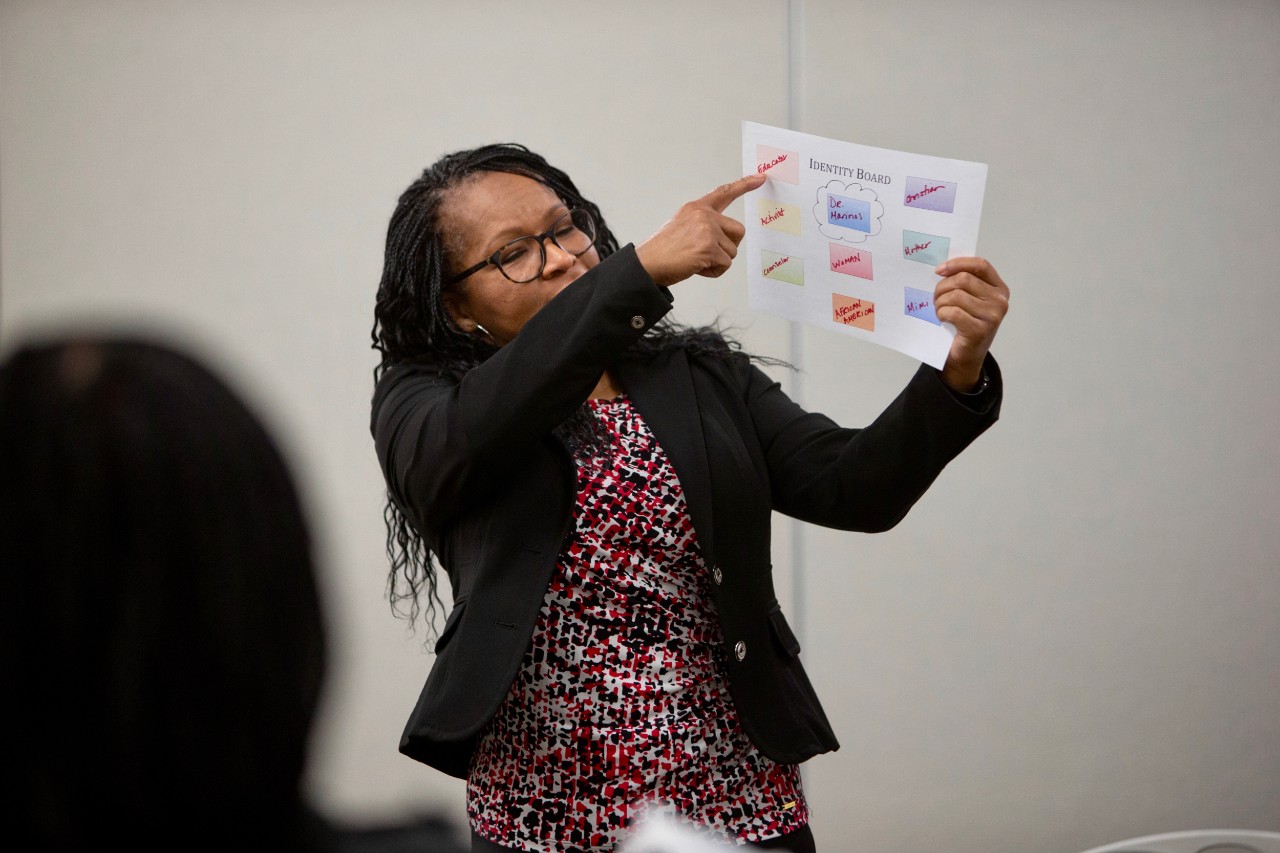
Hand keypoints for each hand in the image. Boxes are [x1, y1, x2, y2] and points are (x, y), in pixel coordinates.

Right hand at [636, 172, 765, 286]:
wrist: (647, 264)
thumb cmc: (662, 251)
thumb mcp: (682, 228)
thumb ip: (703, 226)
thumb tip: (722, 239)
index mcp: (696, 208)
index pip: (724, 193)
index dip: (744, 184)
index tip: (761, 178)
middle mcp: (703, 215)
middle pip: (738, 231)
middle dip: (728, 247)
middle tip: (708, 254)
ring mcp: (707, 230)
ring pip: (732, 251)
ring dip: (717, 262)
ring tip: (695, 261)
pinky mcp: (709, 247)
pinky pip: (725, 264)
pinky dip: (713, 271)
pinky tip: (696, 268)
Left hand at [933, 256, 1009, 391]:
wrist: (965, 356)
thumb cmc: (965, 324)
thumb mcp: (970, 300)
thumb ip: (964, 283)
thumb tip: (942, 269)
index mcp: (999, 288)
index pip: (980, 264)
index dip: (958, 263)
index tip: (939, 270)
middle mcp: (1000, 301)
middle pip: (963, 279)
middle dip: (942, 287)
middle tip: (935, 297)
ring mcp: (992, 316)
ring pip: (956, 295)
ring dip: (940, 302)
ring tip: (939, 309)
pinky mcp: (980, 330)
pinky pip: (953, 312)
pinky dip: (941, 313)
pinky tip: (942, 318)